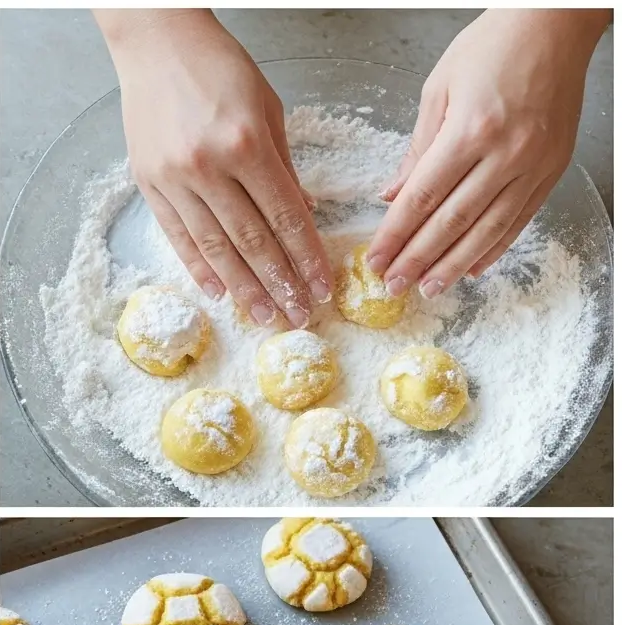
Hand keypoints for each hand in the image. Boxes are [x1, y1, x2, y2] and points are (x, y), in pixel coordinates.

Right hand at [96, 9, 331, 327]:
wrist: (156, 43)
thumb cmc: (219, 69)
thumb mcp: (267, 108)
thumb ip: (283, 167)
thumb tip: (302, 216)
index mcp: (247, 143)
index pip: (285, 216)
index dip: (306, 258)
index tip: (321, 287)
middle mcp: (209, 166)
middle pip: (251, 241)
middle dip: (279, 284)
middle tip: (298, 316)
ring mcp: (175, 179)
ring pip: (215, 249)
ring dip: (244, 289)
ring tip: (265, 315)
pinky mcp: (149, 185)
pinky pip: (179, 238)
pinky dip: (200, 268)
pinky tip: (220, 292)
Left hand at [368, 9, 607, 295]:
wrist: (557, 22)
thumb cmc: (493, 46)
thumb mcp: (439, 89)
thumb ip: (416, 150)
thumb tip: (392, 197)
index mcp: (470, 130)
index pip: (422, 198)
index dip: (395, 236)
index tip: (376, 261)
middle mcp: (505, 152)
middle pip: (452, 222)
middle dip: (418, 260)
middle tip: (394, 286)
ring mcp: (534, 164)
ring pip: (487, 230)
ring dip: (453, 265)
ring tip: (428, 289)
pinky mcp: (552, 169)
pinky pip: (519, 220)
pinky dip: (493, 248)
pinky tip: (470, 268)